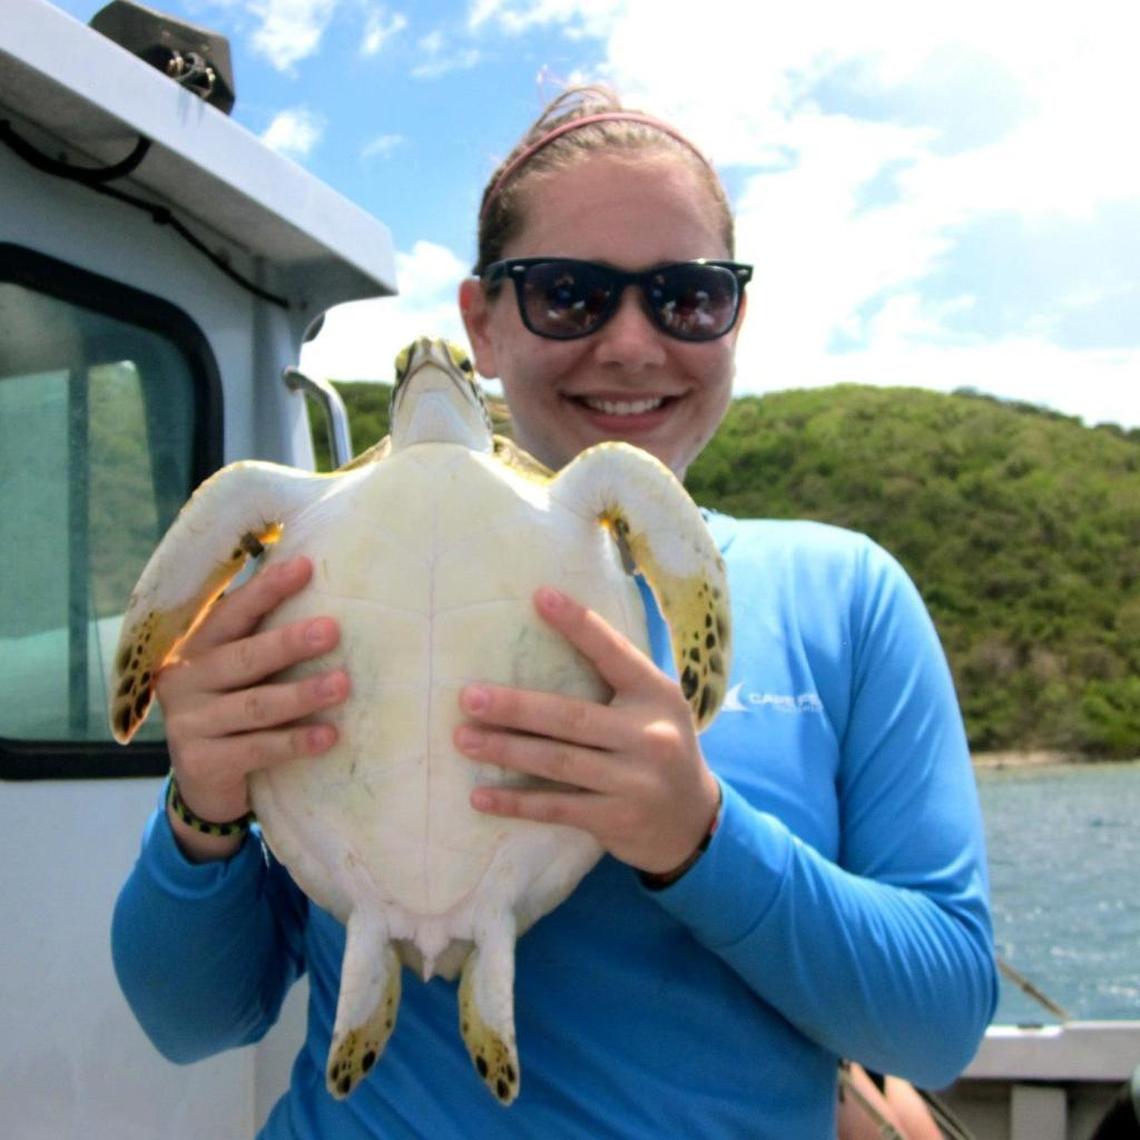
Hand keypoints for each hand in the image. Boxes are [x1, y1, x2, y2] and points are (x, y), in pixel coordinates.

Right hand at [155, 555, 348, 855]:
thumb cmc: (236, 711)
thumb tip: (320, 584)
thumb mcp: (241, 673)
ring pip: (255, 705)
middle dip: (289, 642)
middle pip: (243, 658)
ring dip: (302, 694)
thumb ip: (263, 637)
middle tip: (333, 630)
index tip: (305, 567)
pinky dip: (295, 742)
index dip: (266, 590)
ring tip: (343, 685)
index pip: (231, 613)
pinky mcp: (203, 763)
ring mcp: (189, 723)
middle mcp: (184, 680)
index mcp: (196, 648)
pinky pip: (257, 749)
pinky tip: (329, 735)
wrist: (205, 784)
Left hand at [453, 586, 719, 875]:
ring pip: (558, 761)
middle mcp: (649, 735)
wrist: (694, 821)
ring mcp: (634, 781)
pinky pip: (558, 807)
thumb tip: (545, 643)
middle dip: (516, 707)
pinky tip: (480, 797)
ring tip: (464, 739)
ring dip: (506, 751)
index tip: (540, 597)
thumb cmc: (657, 748)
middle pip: (571, 717)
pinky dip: (516, 802)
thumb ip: (615, 682)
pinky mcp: (616, 818)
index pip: (614, 654)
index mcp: (657, 694)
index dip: (579, 625)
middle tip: (469, 697)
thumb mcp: (653, 707)